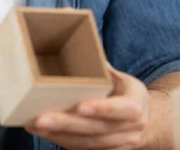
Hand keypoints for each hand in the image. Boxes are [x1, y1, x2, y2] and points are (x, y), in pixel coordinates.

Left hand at [26, 64, 148, 149]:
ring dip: (58, 135)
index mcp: (136, 105)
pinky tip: (42, 132)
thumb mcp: (122, 78)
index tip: (80, 105)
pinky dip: (60, 141)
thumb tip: (83, 41)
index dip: (103, 109)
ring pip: (87, 144)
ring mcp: (119, 145)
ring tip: (34, 124)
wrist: (145, 123)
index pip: (123, 110)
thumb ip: (103, 68)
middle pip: (97, 129)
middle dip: (67, 124)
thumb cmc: (125, 94)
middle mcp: (131, 129)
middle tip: (42, 117)